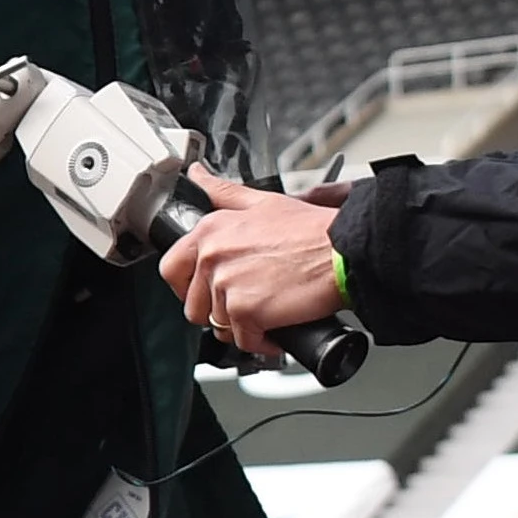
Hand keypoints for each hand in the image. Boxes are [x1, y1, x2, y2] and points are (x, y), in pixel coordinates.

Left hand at [156, 171, 345, 342]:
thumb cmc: (313, 231)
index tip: (207, 292)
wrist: (344, 251)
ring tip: (267, 314)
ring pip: (217, 325)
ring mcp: (226, 283)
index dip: (188, 287)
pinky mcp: (244, 309)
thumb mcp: (263, 202)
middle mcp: (212, 255)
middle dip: (216, 312)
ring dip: (242, 327)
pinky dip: (260, 342)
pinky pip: (242, 340)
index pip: (172, 268)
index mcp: (211, 230)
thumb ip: (224, 193)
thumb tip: (198, 175)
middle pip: (193, 304)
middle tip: (243, 307)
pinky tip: (276, 330)